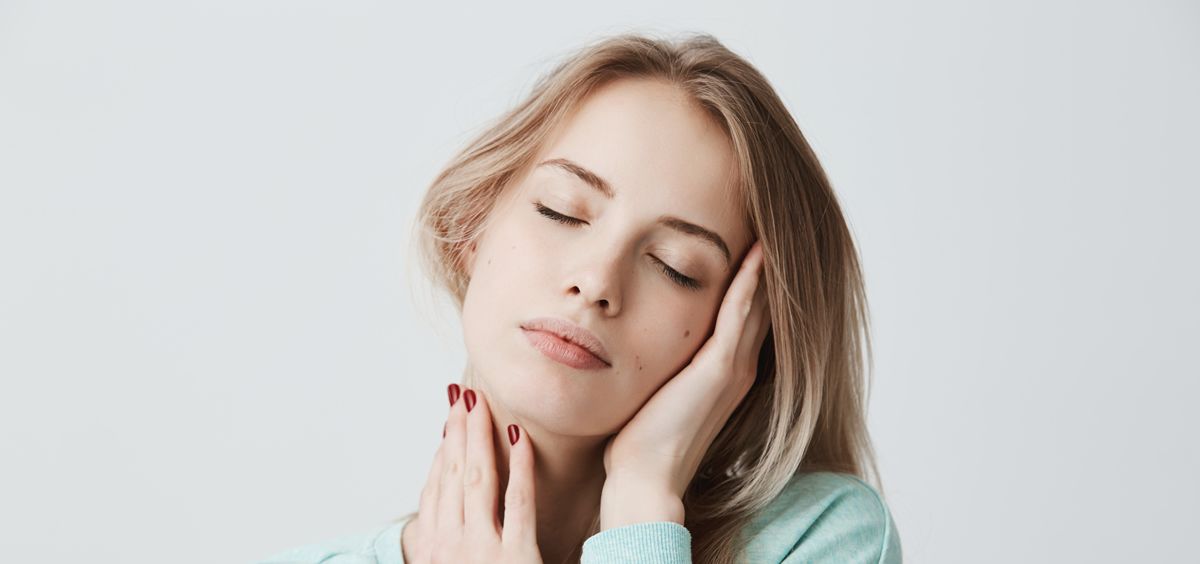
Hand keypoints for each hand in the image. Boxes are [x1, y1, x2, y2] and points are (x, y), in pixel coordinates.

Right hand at [402, 385, 542, 563]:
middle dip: (457, 432)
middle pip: (452, 476)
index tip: (449, 427)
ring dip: (479, 436)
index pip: (433, 493)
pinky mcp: (518, 557)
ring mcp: (482, 551)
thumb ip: (453, 548)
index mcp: (435, 553)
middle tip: (463, 397)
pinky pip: (519, 501)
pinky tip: (521, 437)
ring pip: (478, 480)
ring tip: (482, 403)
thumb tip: (456, 518)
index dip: (442, 454)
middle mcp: (451, 547)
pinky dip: (520, 466)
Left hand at [600, 240, 769, 528]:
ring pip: (760, 301)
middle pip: (763, 299)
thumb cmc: (641, 440)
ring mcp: (733, 367)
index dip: (754, 273)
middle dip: (768, 260)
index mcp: (725, 369)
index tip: (753, 233)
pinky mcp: (719, 370)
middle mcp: (738, 365)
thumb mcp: (658, 387)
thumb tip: (640, 335)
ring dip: (767, 262)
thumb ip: (664, 362)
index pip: (748, 309)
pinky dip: (751, 281)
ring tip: (773, 220)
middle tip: (775, 214)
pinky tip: (757, 251)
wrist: (645, 479)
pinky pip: (740, 313)